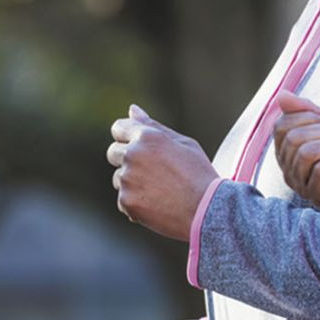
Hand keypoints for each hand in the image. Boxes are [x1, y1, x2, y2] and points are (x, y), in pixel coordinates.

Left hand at [109, 105, 219, 239]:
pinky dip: (136, 203)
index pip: (119, 128)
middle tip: (152, 172)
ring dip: (132, 182)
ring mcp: (127, 179)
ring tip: (160, 190)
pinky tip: (158, 204)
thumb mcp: (183, 143)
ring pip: (119, 178)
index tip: (135, 145)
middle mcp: (132, 154)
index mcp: (147, 136)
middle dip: (126, 159)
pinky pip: (123, 199)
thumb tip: (133, 110)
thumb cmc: (199, 173)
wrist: (206, 210)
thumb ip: (154, 126)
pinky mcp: (126, 201)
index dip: (126, 136)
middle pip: (113, 153)